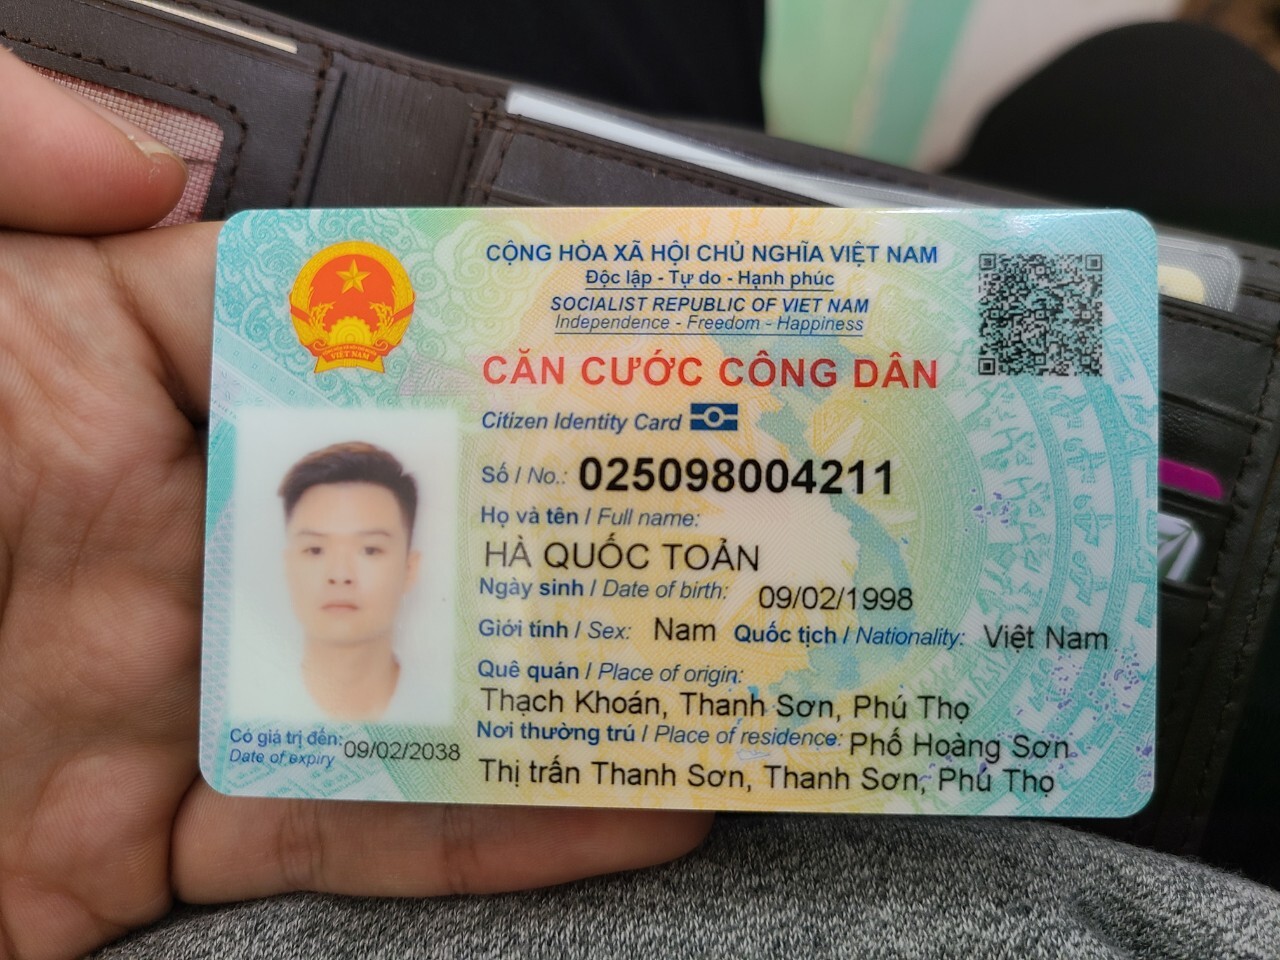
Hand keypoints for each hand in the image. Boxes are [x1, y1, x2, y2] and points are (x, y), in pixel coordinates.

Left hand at [0, 52, 711, 959]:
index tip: (621, 331)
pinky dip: (491, 834)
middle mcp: (158, 528)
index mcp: (91, 372)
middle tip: (723, 511)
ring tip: (721, 669)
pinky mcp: (148, 849)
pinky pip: (351, 839)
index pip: (334, 334)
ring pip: (411, 688)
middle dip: (563, 519)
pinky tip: (623, 805)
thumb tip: (181, 154)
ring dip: (567, 686)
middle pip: (408, 522)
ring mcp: (169, 694)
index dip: (479, 330)